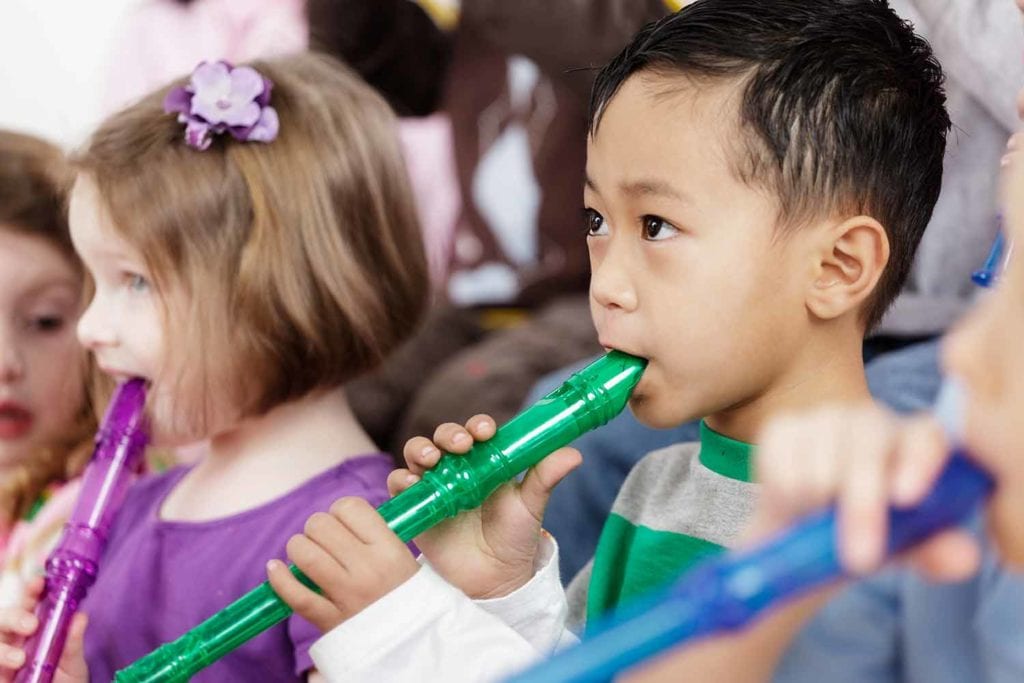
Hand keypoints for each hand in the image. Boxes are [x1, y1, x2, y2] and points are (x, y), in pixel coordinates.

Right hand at [0, 578, 89, 682]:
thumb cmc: (66, 682)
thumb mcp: (72, 664)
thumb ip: (72, 643)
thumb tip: (80, 616)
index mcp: (35, 630)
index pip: (30, 604)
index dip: (32, 591)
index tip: (40, 582)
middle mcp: (15, 641)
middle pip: (4, 618)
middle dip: (14, 616)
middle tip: (31, 625)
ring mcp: (3, 658)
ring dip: (2, 648)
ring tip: (19, 659)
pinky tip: (8, 670)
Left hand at [267, 497, 418, 632]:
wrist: (411, 642)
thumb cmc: (405, 594)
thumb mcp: (403, 557)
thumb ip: (375, 534)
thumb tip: (339, 516)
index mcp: (389, 549)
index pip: (350, 508)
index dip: (341, 510)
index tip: (343, 521)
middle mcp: (367, 569)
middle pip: (321, 526)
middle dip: (317, 528)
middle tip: (325, 540)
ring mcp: (346, 595)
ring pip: (304, 554)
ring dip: (299, 548)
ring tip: (307, 555)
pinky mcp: (328, 620)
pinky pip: (294, 594)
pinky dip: (279, 579)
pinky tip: (275, 568)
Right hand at [390, 415, 580, 598]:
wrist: (494, 579)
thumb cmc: (514, 537)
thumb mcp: (531, 506)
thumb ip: (545, 477)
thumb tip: (574, 453)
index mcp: (486, 460)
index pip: (477, 431)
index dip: (479, 425)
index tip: (487, 432)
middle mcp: (458, 467)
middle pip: (444, 436)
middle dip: (449, 434)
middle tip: (461, 445)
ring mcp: (435, 485)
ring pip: (418, 454)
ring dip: (421, 449)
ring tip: (432, 460)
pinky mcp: (418, 506)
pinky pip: (401, 486)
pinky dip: (402, 480)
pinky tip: (413, 484)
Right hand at [744, 405, 980, 580]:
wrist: (804, 535)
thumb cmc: (870, 534)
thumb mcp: (906, 549)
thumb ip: (936, 550)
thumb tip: (962, 557)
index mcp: (916, 441)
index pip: (926, 437)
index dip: (918, 462)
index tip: (907, 499)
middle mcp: (872, 420)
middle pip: (868, 448)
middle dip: (862, 506)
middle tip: (859, 559)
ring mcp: (824, 419)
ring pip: (821, 464)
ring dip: (819, 508)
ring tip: (821, 526)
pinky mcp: (783, 427)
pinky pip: (782, 465)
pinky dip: (786, 499)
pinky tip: (795, 508)